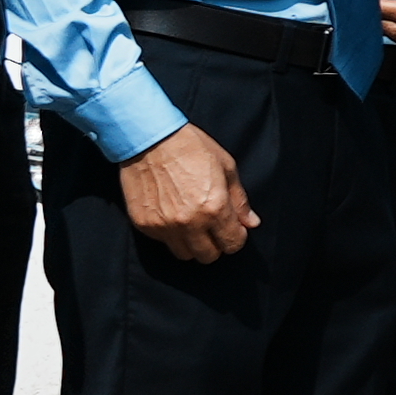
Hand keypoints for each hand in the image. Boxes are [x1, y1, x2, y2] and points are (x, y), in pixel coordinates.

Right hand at [120, 123, 257, 263]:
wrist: (149, 138)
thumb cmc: (190, 147)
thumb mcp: (225, 167)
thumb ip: (239, 200)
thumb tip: (251, 222)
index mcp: (214, 208)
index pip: (232, 244)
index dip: (235, 238)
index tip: (232, 229)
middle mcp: (189, 222)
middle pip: (208, 256)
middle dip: (215, 245)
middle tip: (212, 229)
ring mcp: (164, 226)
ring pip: (184, 254)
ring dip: (192, 244)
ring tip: (192, 224)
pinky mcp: (144, 224)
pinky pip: (163, 242)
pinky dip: (170, 235)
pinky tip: (172, 215)